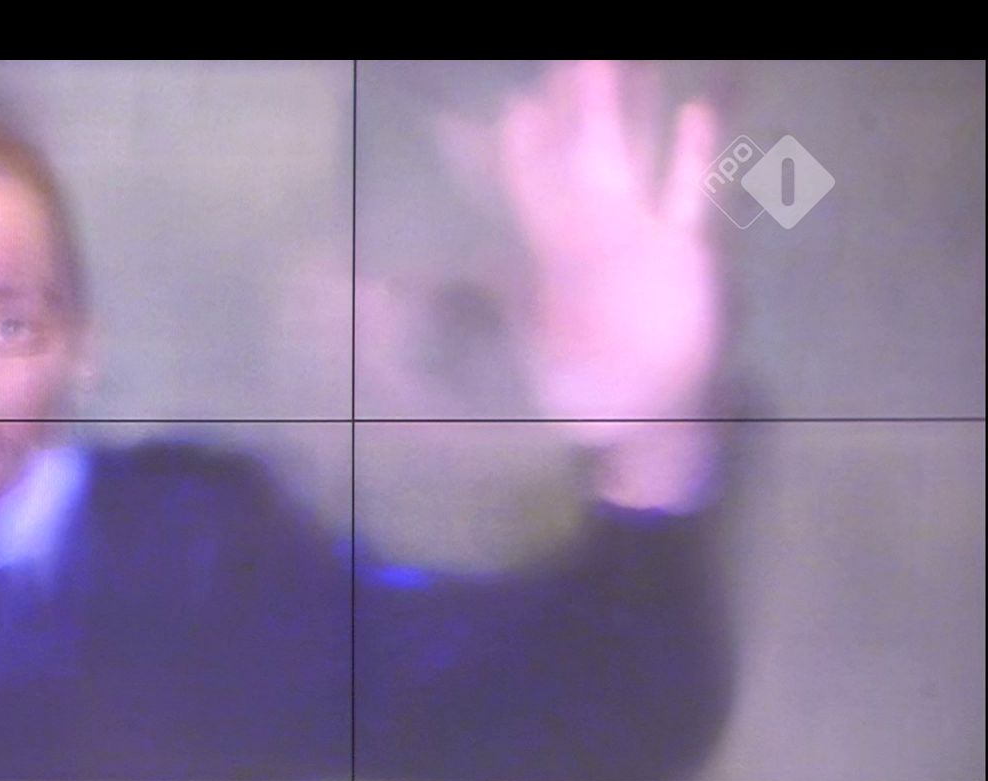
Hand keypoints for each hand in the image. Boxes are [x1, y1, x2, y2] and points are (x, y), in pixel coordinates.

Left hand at [442, 60, 723, 509]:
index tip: (508, 106)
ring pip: (634, 161)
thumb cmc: (583, 386)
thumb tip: (388, 295)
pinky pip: (691, 195)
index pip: (527, 184)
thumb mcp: (518, 348)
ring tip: (622, 63)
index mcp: (552, 251)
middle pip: (582, 155)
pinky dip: (693, 158)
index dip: (516, 147)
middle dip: (574, 108)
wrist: (646, 413)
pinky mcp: (689, 253)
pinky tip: (698, 110)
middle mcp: (595, 233)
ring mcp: (644, 236)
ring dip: (628, 116)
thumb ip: (476, 311)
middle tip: (568, 59)